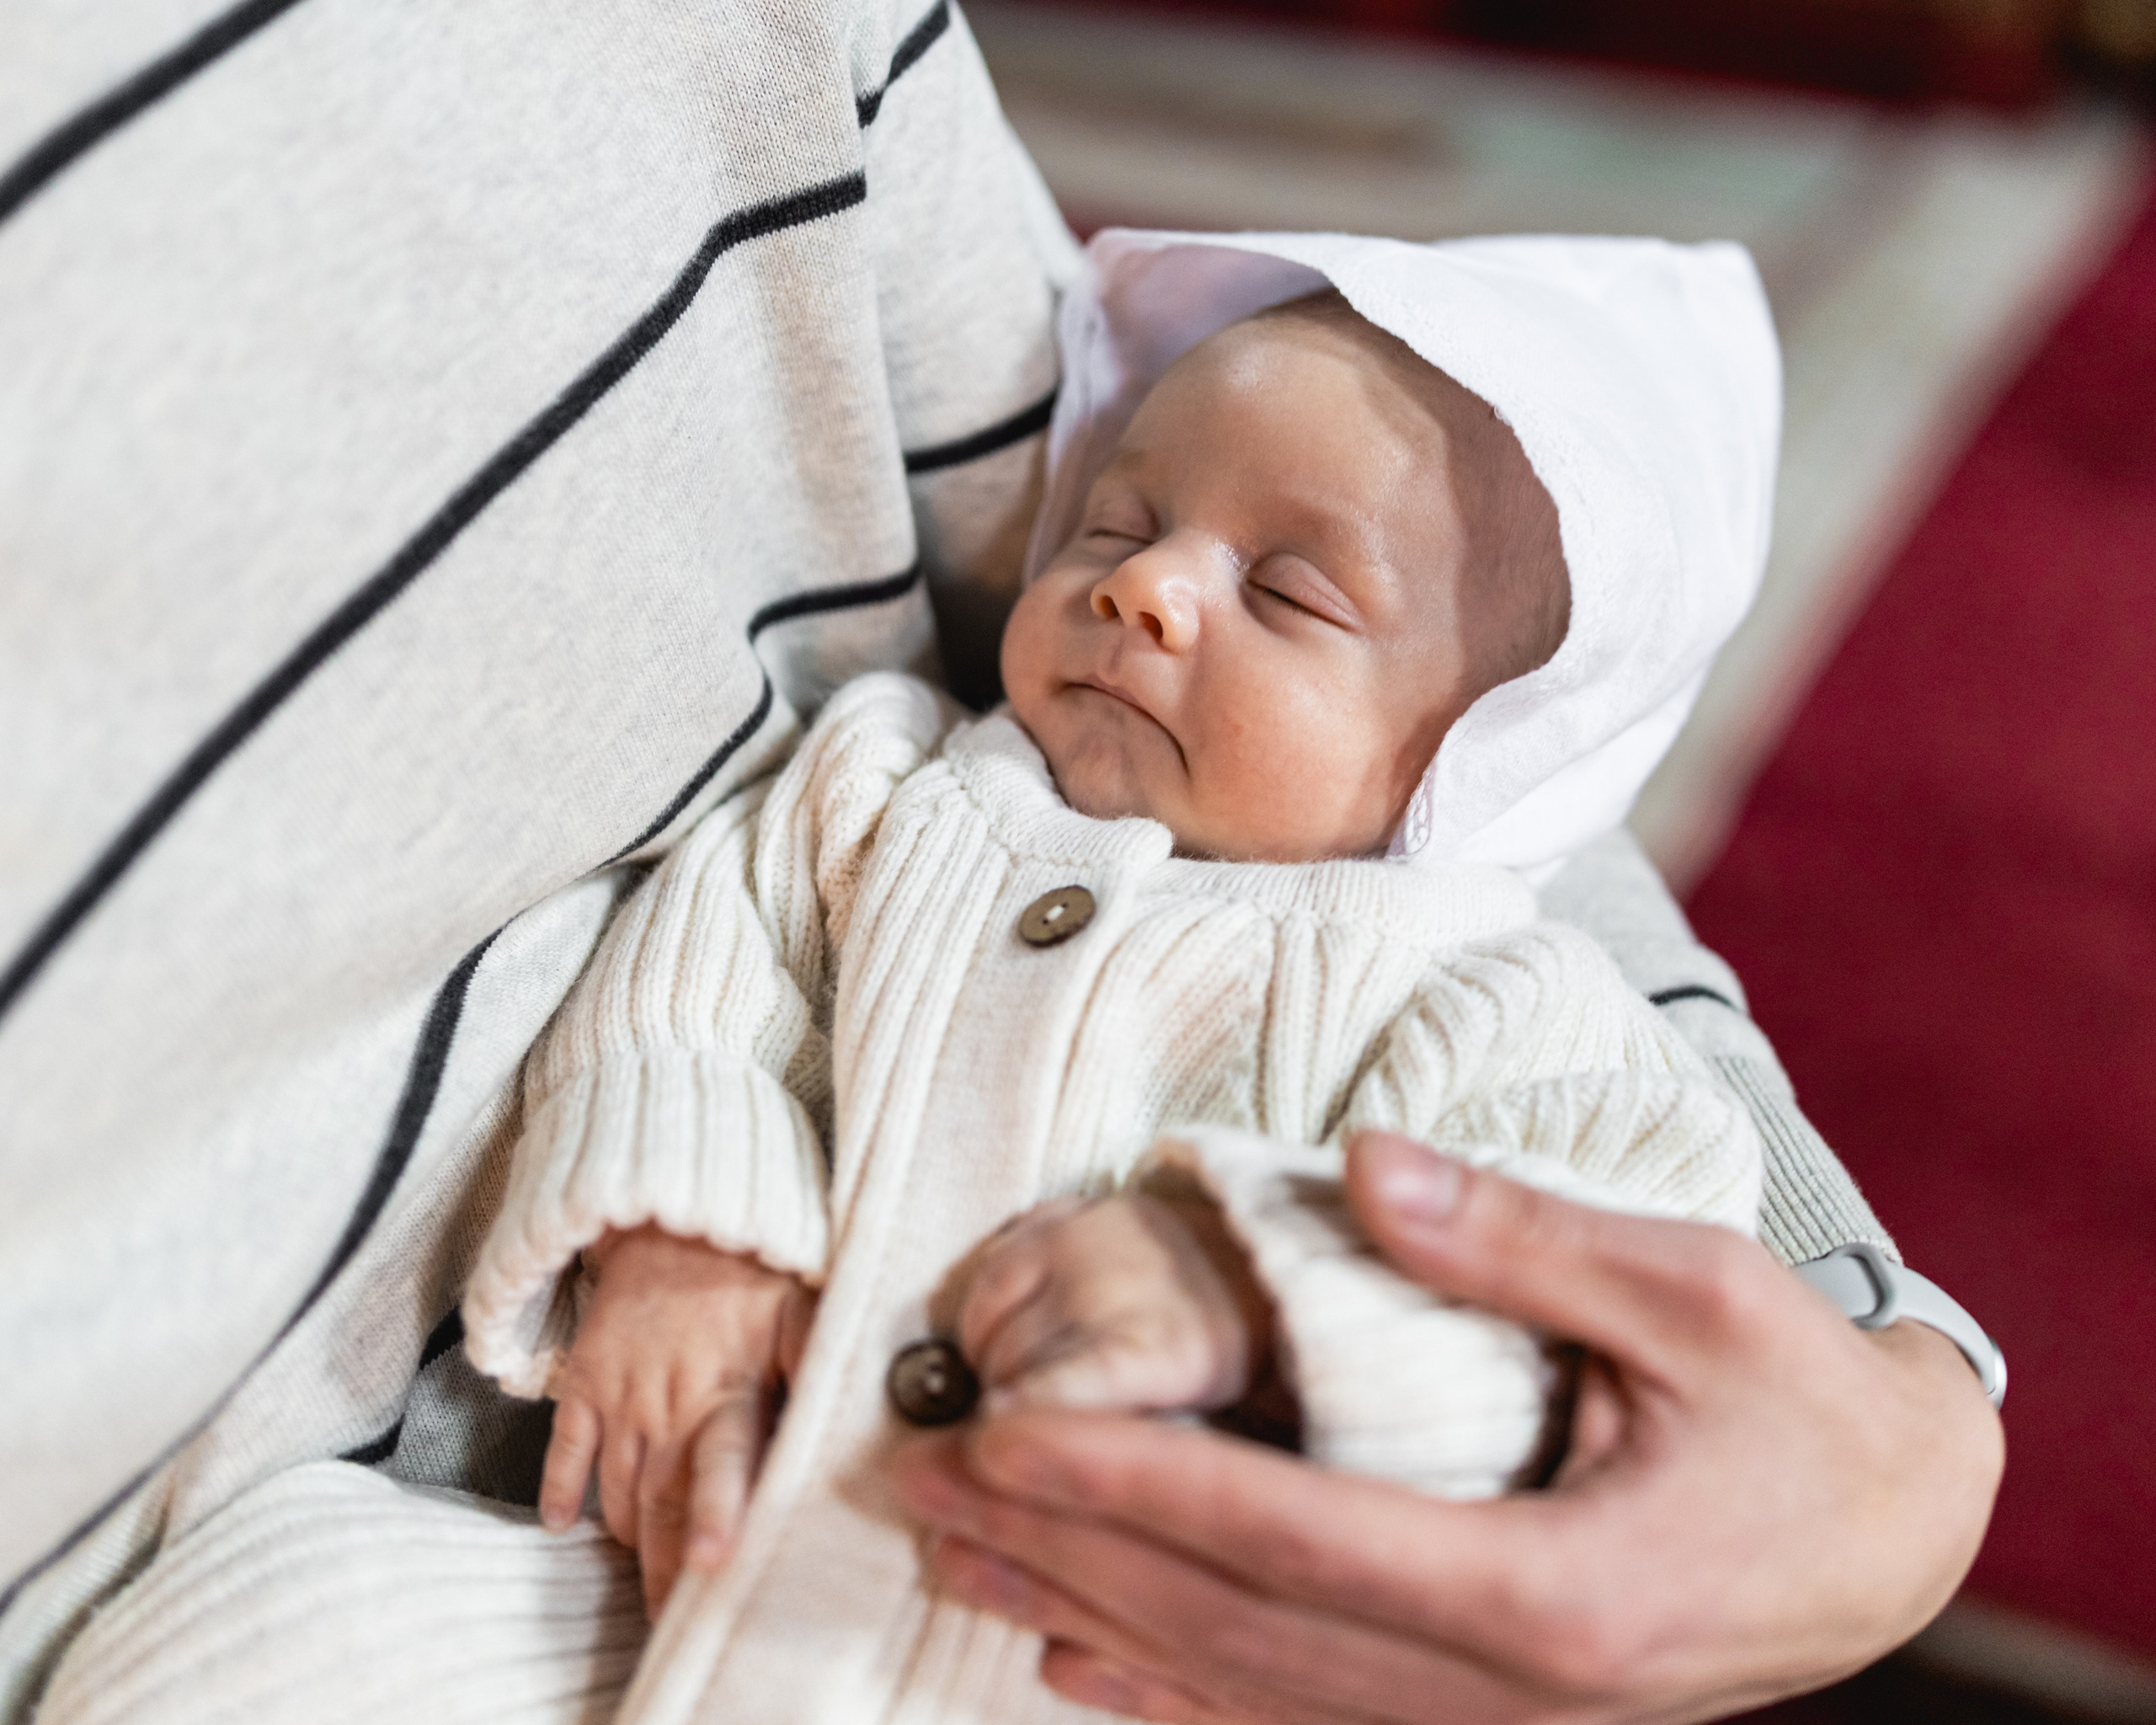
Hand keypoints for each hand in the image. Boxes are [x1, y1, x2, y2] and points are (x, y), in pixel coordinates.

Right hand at [539, 1224, 814, 1617]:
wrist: (673, 1213)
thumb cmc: (750, 1266)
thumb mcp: (802, 1307)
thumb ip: (818, 1366)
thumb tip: (852, 1414)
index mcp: (724, 1385)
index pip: (719, 1463)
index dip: (713, 1514)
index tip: (708, 1564)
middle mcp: (666, 1399)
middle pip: (663, 1500)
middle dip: (666, 1566)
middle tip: (674, 1620)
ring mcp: (618, 1393)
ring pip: (617, 1488)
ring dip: (629, 1542)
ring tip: (644, 1589)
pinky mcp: (584, 1379)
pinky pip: (565, 1446)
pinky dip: (562, 1489)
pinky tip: (566, 1527)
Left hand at [892, 1130, 2003, 1723]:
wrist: (1888, 1536)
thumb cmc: (1799, 1406)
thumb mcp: (1695, 1291)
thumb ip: (1523, 1240)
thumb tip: (1365, 1163)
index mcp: (1554, 1591)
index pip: (1290, 1541)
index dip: (1133, 1490)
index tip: (1002, 1435)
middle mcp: (1505, 1691)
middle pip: (1238, 1627)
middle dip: (1067, 1551)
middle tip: (919, 1484)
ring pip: (1247, 1688)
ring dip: (1089, 1616)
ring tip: (957, 1560)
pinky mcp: (1478, 1716)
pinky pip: (1296, 1718)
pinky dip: (1172, 1691)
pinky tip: (1076, 1658)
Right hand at [957, 1193, 1270, 1415]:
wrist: (1241, 1261)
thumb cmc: (1216, 1357)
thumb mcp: (1195, 1415)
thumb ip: (1126, 1440)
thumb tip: (1043, 1475)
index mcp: (1157, 1349)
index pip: (1062, 1386)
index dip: (1020, 1414)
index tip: (991, 1440)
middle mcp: (1108, 1287)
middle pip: (1008, 1365)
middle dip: (1005, 1407)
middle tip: (1022, 1426)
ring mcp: (1075, 1242)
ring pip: (985, 1320)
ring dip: (989, 1359)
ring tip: (1018, 1380)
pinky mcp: (1055, 1217)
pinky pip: (985, 1272)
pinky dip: (985, 1312)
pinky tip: (1010, 1332)